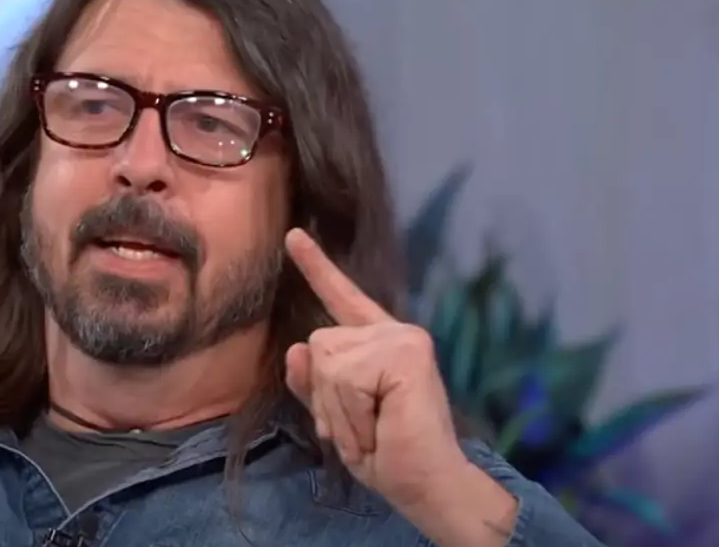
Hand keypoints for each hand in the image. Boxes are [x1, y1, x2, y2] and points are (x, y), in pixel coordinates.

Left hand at [282, 228, 472, 510]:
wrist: (424, 483)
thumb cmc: (387, 454)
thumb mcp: (337, 417)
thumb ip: (313, 383)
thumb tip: (295, 349)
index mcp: (376, 343)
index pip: (340, 299)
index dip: (316, 267)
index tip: (293, 236)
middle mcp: (392, 332)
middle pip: (318, 345)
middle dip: (327, 398)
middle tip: (366, 426)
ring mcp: (402, 337)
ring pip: (326, 362)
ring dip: (340, 410)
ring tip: (375, 428)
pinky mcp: (406, 351)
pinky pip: (345, 379)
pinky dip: (353, 414)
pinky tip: (382, 424)